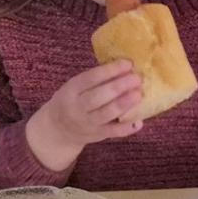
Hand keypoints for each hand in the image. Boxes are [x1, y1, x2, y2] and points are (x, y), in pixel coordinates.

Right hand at [26, 61, 143, 170]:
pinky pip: (113, 132)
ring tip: (139, 94)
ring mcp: (87, 123)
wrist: (58, 129)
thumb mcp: (75, 87)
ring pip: (107, 113)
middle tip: (137, 78)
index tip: (128, 64)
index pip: (91, 78)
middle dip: (119, 86)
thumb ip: (95, 80)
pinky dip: (126, 128)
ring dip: (124, 104)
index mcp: (71, 90)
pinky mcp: (96, 135)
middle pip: (99, 96)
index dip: (110, 70)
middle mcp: (77, 107)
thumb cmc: (72, 101)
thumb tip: (125, 67)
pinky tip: (139, 122)